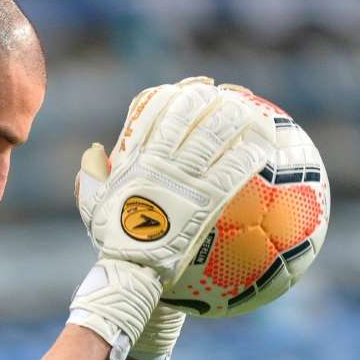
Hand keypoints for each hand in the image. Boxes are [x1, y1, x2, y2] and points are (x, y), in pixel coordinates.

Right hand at [69, 77, 273, 359]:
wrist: (132, 269)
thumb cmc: (111, 243)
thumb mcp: (93, 205)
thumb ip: (92, 175)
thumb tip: (94, 149)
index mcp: (134, 156)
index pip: (152, 110)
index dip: (175, 94)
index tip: (192, 90)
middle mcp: (160, 159)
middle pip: (190, 113)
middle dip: (212, 98)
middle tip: (230, 96)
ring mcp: (184, 177)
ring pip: (217, 133)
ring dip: (239, 117)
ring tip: (257, 114)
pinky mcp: (206, 198)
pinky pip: (234, 168)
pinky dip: (250, 154)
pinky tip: (266, 150)